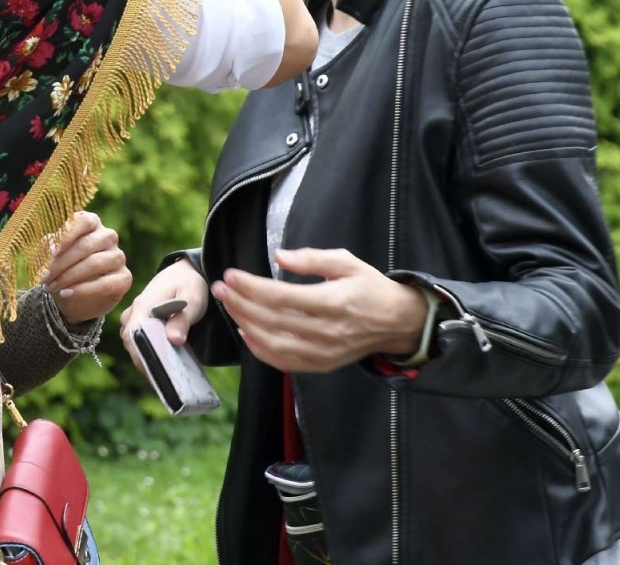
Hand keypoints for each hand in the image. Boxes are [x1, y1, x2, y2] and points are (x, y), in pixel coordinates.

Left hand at [39, 211, 130, 323]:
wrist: (73, 298)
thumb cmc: (62, 268)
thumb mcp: (51, 256)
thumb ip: (49, 249)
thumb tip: (51, 251)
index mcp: (91, 223)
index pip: (84, 221)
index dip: (67, 235)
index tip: (52, 253)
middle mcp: (108, 236)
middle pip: (86, 245)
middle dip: (62, 263)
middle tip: (44, 278)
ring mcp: (118, 256)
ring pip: (95, 263)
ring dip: (70, 276)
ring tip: (53, 286)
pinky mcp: (125, 278)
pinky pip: (106, 283)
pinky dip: (83, 290)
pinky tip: (66, 293)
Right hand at [119, 258, 209, 373]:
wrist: (185, 271)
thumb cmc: (190, 284)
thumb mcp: (192, 300)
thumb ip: (182, 320)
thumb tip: (173, 341)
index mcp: (144, 305)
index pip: (131, 334)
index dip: (139, 354)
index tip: (153, 371)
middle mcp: (135, 311)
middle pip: (130, 341)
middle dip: (144, 358)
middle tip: (163, 376)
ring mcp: (136, 315)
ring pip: (133, 340)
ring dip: (145, 353)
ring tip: (165, 369)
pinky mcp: (141, 319)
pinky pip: (138, 337)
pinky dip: (148, 347)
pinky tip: (164, 357)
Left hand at [211, 248, 428, 372]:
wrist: (398, 322)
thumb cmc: (370, 288)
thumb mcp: (347, 262)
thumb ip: (313, 258)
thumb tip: (280, 255)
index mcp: (334, 302)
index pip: (281, 297)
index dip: (251, 287)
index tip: (230, 275)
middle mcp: (328, 331)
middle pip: (272, 320)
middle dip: (240, 303)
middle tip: (221, 288)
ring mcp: (325, 353)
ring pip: (274, 344)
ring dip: (245, 325)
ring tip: (229, 306)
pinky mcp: (323, 365)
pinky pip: (285, 362)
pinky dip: (261, 350)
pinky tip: (246, 332)